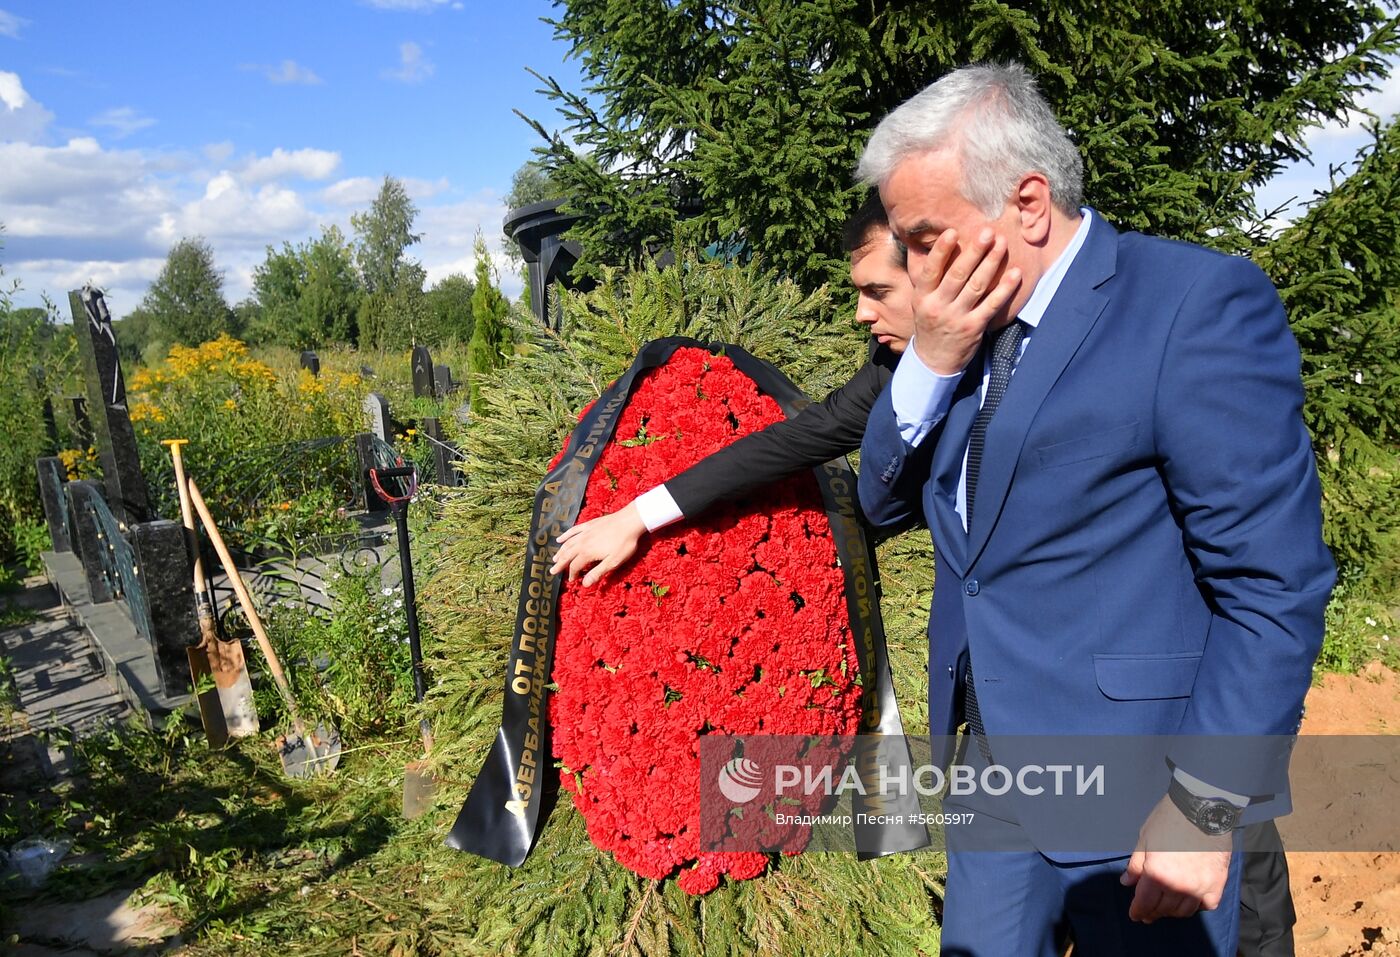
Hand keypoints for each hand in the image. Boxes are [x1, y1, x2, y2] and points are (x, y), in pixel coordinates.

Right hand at [549, 504, 647, 585]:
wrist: (630, 521)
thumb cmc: (624, 543)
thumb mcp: (613, 562)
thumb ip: (597, 572)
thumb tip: (584, 584)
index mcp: (587, 552)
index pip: (575, 566)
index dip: (572, 574)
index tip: (571, 580)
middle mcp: (582, 542)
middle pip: (567, 554)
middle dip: (560, 564)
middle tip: (552, 571)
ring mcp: (585, 532)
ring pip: (568, 543)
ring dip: (560, 551)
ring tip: (554, 559)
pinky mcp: (589, 525)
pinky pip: (573, 530)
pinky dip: (565, 535)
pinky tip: (560, 538)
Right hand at [911, 227, 1021, 374]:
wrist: (934, 360)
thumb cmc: (930, 323)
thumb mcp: (921, 302)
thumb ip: (928, 279)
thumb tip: (933, 247)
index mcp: (923, 297)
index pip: (931, 270)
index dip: (941, 251)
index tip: (952, 232)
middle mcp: (938, 306)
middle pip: (958, 275)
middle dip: (974, 252)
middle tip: (987, 231)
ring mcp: (957, 317)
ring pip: (977, 286)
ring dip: (991, 263)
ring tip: (1001, 243)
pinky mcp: (974, 327)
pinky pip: (992, 305)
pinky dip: (1005, 289)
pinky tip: (1015, 274)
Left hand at [1120, 794, 1232, 922]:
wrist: (1201, 809)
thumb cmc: (1168, 821)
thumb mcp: (1144, 840)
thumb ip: (1135, 865)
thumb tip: (1127, 883)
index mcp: (1157, 875)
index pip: (1145, 902)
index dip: (1138, 911)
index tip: (1135, 915)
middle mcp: (1178, 886)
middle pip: (1164, 909)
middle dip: (1153, 912)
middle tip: (1148, 913)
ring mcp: (1200, 887)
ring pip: (1184, 911)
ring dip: (1172, 912)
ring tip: (1166, 908)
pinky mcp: (1217, 884)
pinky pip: (1207, 905)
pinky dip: (1197, 906)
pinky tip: (1190, 901)